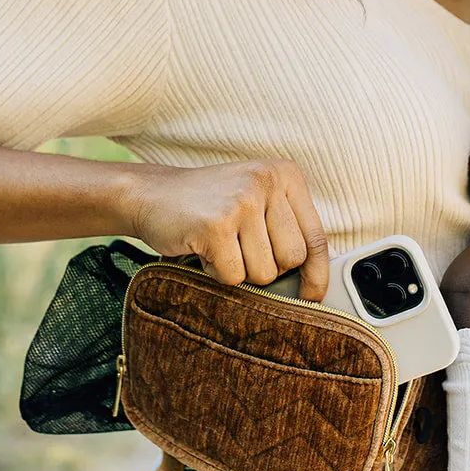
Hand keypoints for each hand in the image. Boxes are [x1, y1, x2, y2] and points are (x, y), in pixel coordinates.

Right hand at [127, 159, 330, 299]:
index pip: (316, 236)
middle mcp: (266, 181)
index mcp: (284, 174)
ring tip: (220, 245)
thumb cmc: (209, 205)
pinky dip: (216, 272)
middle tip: (240, 250)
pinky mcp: (216, 225)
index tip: (313, 297)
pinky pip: (233, 276)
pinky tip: (204, 248)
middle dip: (266, 267)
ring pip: (263, 272)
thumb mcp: (256, 199)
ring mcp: (241, 201)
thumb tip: (315, 281)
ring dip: (239, 269)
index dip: (317, 273)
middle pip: (292, 259)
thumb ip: (287, 227)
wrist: (152, 194)